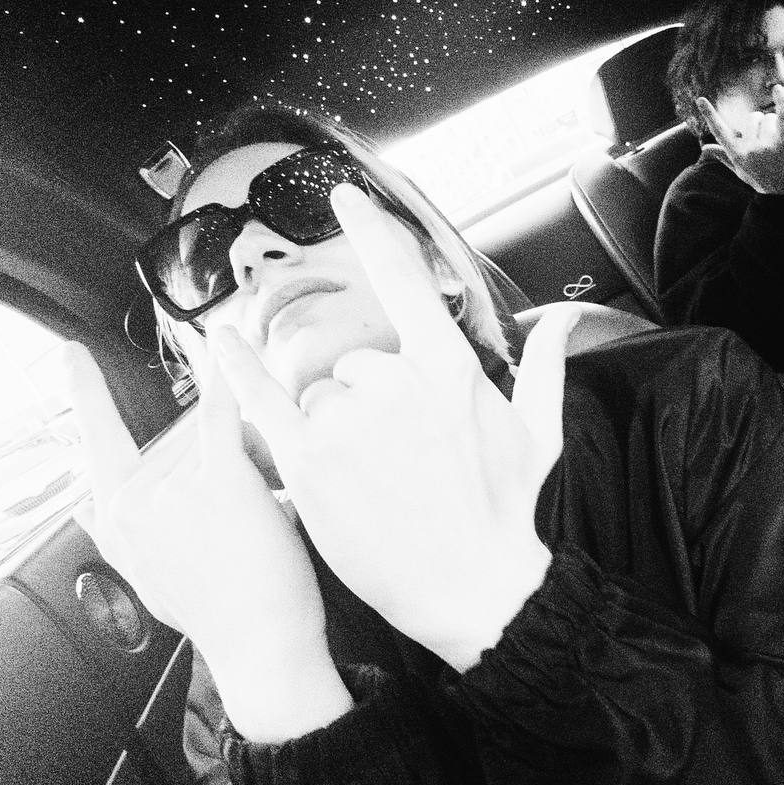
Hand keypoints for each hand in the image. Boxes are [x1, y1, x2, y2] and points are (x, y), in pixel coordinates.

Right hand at [65, 344, 351, 741]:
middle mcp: (134, 499)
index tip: (72, 355)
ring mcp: (171, 487)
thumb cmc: (219, 613)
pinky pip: (221, 413)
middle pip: (181, 437)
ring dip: (247, 456)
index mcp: (117, 520)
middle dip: (218, 458)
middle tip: (244, 516)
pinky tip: (223, 344)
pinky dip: (225, 378)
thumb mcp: (147, 580)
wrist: (261, 645)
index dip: (86, 394)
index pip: (98, 444)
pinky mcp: (216, 478)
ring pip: (214, 435)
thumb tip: (84, 509)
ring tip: (260, 516)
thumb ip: (120, 539)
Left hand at [214, 184, 576, 673]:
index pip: (402, 277)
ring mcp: (350, 424)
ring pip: (322, 398)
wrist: (479, 591)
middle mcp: (395, 383)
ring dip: (337, 430)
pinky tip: (218, 341)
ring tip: (375, 484)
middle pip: (356, 364)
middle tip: (400, 461)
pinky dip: (238, 373)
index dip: (373, 228)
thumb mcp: (540, 430)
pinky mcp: (311, 466)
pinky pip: (265, 406)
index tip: (346, 193)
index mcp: (448, 366)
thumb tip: (564, 316)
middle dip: (368, 402)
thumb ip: (547, 363)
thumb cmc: (510, 511)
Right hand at [697, 86, 783, 196]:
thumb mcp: (740, 170)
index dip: (710, 115)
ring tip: (779, 144)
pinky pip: (781, 117)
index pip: (720, 131)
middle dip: (761, 124)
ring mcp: (765, 147)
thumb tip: (704, 147)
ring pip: (767, 118)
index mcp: (736, 154)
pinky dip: (780, 102)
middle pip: (752, 118)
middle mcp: (748, 150)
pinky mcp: (783, 142)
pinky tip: (777, 88)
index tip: (700, 99)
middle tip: (769, 144)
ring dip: (774, 125)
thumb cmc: (761, 180)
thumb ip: (723, 155)